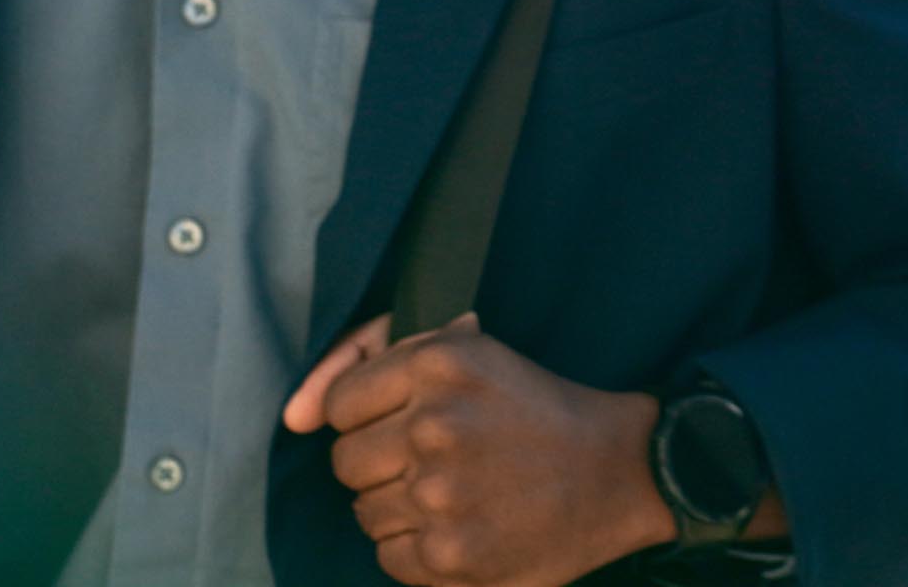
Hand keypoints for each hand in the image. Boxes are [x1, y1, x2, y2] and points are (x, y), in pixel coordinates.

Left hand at [283, 311, 675, 586]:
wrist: (615, 471)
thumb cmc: (533, 404)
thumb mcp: (470, 350)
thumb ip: (379, 357)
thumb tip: (293, 415)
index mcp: (438, 363)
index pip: (340, 403)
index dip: (367, 416)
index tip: (402, 422)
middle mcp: (433, 423)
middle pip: (346, 462)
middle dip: (381, 464)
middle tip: (433, 460)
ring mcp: (439, 493)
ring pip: (363, 513)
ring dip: (400, 507)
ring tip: (454, 493)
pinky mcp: (449, 554)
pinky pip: (388, 557)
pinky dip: (417, 548)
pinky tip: (461, 525)